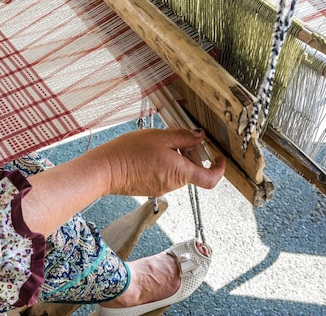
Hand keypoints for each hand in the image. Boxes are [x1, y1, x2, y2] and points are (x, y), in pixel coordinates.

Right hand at [86, 128, 224, 196]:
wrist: (106, 169)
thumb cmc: (129, 153)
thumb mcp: (160, 137)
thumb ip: (184, 137)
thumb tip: (199, 137)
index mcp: (180, 172)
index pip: (210, 179)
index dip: (219, 169)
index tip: (219, 158)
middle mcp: (173, 184)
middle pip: (192, 171)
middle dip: (191, 155)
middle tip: (179, 139)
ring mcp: (161, 188)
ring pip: (177, 172)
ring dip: (175, 158)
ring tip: (158, 144)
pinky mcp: (150, 187)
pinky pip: (164, 175)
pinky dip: (163, 164)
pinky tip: (149, 153)